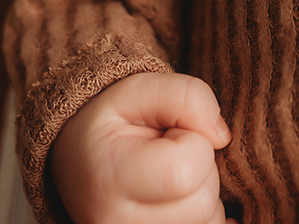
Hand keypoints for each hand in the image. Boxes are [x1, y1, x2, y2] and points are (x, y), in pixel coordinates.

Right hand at [50, 71, 231, 223]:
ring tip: (166, 176)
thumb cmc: (109, 122)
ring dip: (200, 191)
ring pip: (210, 220)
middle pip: (203, 200)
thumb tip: (221, 137)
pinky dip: (201, 213)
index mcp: (109, 179)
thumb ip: (187, 97)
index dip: (192, 139)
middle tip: (165, 154)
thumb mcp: (140, 87)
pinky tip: (176, 196)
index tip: (167, 133)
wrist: (78, 160)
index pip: (186, 170)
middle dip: (198, 167)